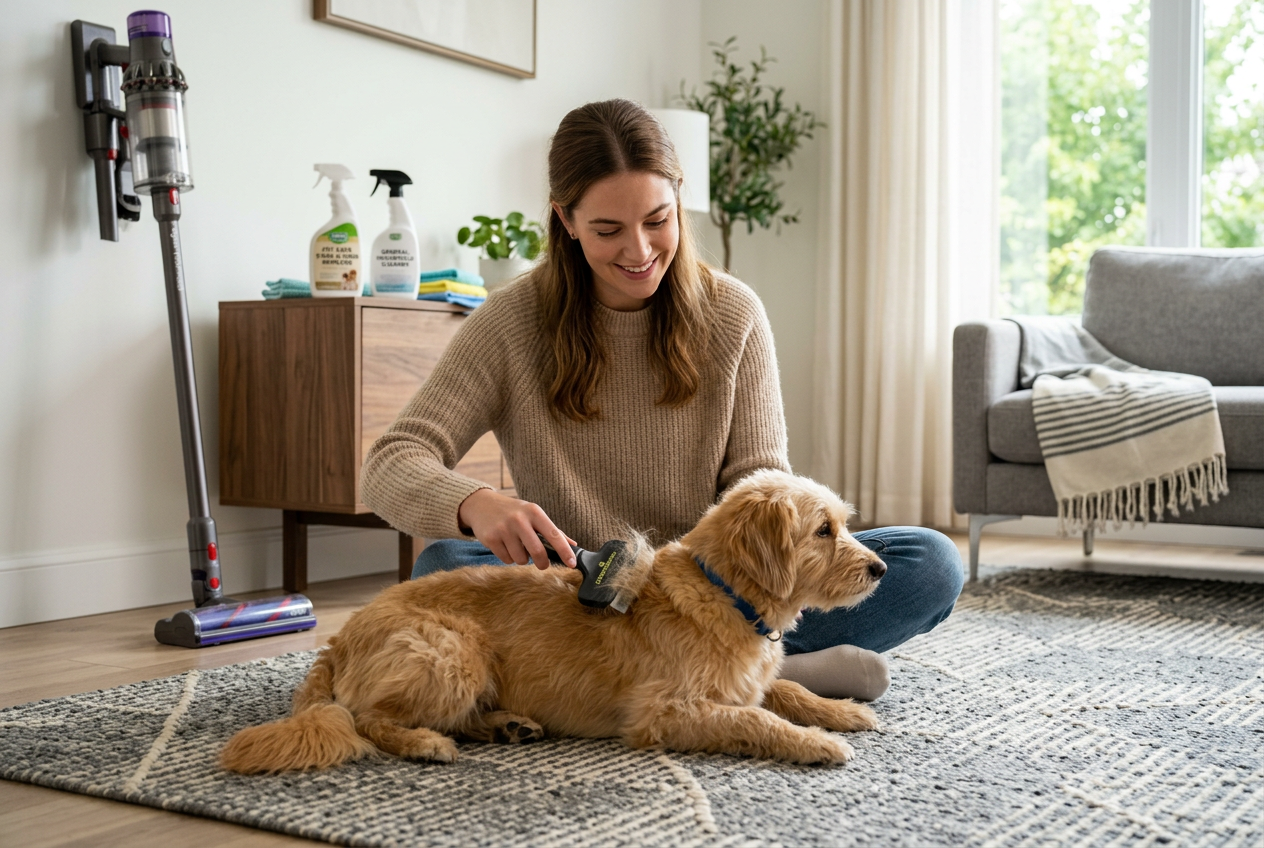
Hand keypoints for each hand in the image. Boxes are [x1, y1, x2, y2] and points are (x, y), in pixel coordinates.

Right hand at [457, 489, 575, 569]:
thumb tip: (573, 545)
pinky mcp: (491, 538)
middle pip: (538, 552)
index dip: (564, 551)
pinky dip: (508, 558)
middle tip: (542, 564)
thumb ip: (552, 530)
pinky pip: (506, 560)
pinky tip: (505, 546)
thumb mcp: (533, 514)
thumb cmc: (514, 512)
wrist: (482, 505)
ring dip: (522, 559)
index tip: (572, 564)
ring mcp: (504, 529)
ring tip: (517, 547)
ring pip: (521, 559)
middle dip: (542, 563)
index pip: (554, 534)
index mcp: (534, 512)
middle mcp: (519, 519)